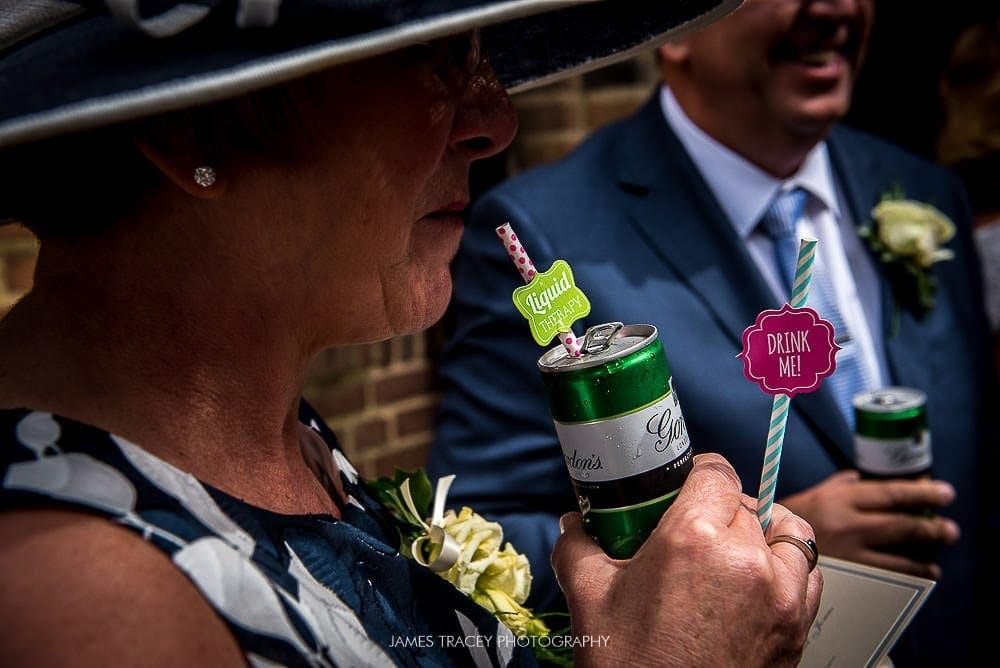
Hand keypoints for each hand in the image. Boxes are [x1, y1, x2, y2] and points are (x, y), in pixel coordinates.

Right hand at [551, 453, 821, 667]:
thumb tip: (574, 525)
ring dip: (763, 530)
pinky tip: (757, 581)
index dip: (697, 472)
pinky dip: (788, 567)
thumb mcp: (590, 600)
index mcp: (694, 540)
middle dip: (718, 507)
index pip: (716, 473)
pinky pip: (807, 574)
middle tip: (690, 528)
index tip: (685, 483)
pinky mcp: (797, 627)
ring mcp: (780, 595)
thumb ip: (579, 548)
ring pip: (788, 531)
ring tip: (734, 548)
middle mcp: (746, 560)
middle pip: (745, 502)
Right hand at [780, 470, 958, 578]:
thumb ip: (843, 485)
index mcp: (840, 499)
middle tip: (949, 528)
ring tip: (938, 553)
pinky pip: (890, 576)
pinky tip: (923, 572)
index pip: (890, 493)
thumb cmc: (793, 519)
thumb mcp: (817, 494)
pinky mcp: (850, 576)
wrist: (767, 550)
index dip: (922, 492)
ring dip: (925, 554)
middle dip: (932, 526)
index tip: (945, 492)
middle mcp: (847, 525)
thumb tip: (870, 478)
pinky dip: (912, 573)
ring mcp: (849, 553)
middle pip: (901, 524)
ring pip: (900, 554)